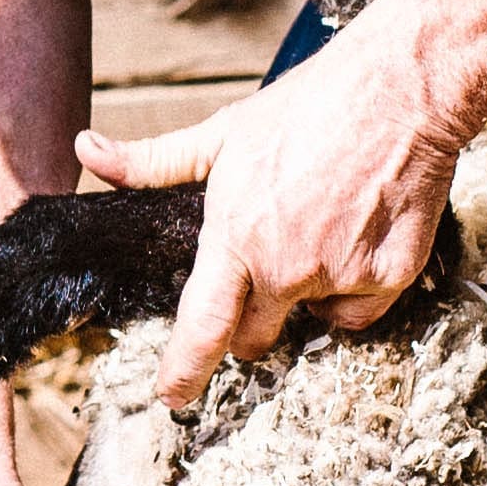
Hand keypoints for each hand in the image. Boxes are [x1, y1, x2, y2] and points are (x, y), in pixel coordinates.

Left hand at [80, 15, 465, 406]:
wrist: (399, 89)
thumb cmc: (309, 106)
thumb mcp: (222, 132)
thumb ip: (153, 161)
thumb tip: (87, 151)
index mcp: (236, 237)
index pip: (201, 328)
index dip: (183, 371)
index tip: (171, 396)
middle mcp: (285, 268)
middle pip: (255, 338)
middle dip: (252, 321)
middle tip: (266, 271)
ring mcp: (339, 276)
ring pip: (311, 318)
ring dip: (308, 293)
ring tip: (321, 227)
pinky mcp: (388, 278)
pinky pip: (359, 310)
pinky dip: (356, 286)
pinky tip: (358, 235)